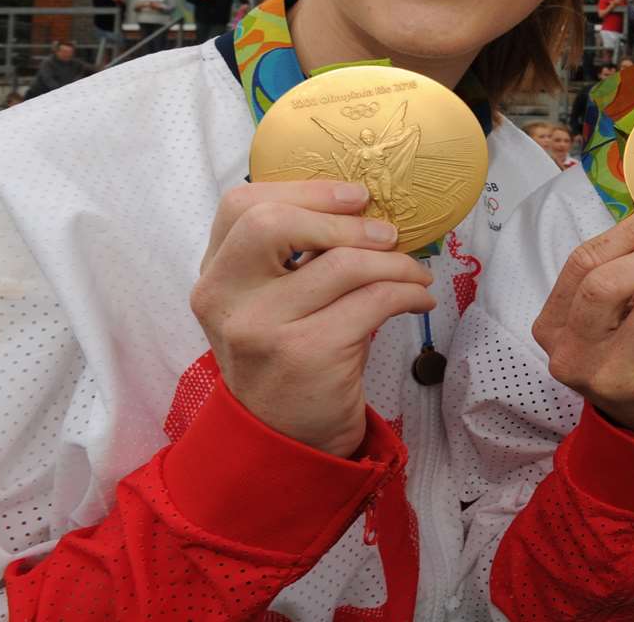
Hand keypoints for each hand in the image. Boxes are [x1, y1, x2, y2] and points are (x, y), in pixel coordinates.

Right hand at [190, 181, 432, 456]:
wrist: (287, 442)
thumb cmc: (289, 358)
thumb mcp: (270, 304)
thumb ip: (290, 256)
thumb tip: (361, 206)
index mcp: (214, 278)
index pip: (241, 206)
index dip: (305, 191)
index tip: (354, 196)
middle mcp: (225, 300)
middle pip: (274, 223)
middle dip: (345, 222)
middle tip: (388, 234)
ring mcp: (261, 329)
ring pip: (341, 264)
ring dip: (394, 263)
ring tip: (415, 273)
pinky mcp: (306, 354)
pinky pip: (374, 301)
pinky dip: (408, 293)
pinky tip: (418, 300)